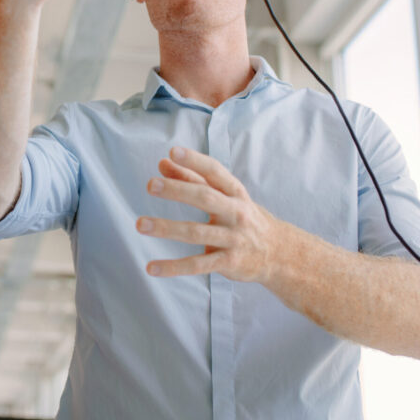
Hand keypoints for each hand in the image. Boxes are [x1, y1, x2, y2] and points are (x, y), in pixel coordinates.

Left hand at [136, 146, 285, 282]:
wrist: (279, 253)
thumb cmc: (243, 218)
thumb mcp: (225, 197)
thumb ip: (192, 179)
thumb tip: (163, 162)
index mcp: (235, 193)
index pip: (215, 172)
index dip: (195, 161)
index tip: (173, 152)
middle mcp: (236, 213)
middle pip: (205, 198)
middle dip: (177, 190)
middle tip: (150, 185)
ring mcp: (233, 238)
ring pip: (196, 232)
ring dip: (167, 228)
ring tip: (140, 224)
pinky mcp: (228, 262)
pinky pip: (198, 265)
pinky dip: (174, 267)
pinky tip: (152, 268)